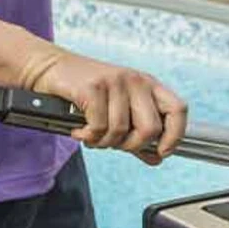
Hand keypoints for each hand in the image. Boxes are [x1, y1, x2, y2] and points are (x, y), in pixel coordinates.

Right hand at [22, 49, 187, 159]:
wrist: (50, 68)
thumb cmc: (86, 92)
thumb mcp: (118, 110)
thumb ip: (138, 135)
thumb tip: (157, 158)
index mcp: (148, 85)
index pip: (178, 110)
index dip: (175, 135)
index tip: (162, 152)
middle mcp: (136, 81)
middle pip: (150, 128)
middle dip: (132, 146)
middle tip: (114, 144)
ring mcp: (115, 82)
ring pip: (121, 132)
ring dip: (104, 142)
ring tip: (91, 135)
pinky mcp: (93, 87)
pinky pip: (98, 127)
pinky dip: (88, 136)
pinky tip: (80, 130)